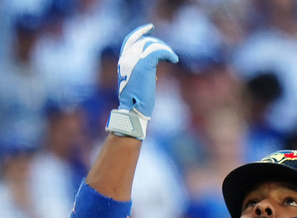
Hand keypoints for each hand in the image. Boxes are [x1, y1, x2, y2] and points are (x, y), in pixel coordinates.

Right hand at [107, 23, 177, 139]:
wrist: (134, 111)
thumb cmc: (137, 102)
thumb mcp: (137, 83)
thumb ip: (141, 72)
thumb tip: (154, 71)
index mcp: (123, 62)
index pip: (129, 41)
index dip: (140, 32)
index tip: (150, 28)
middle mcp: (126, 59)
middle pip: (143, 41)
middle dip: (157, 43)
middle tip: (167, 51)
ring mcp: (135, 61)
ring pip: (152, 45)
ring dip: (164, 49)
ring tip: (172, 58)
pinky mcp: (145, 65)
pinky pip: (159, 51)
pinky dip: (168, 53)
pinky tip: (174, 59)